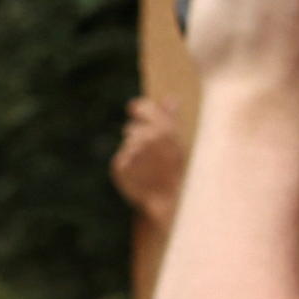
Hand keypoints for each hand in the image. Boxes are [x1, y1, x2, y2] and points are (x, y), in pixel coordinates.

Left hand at [109, 96, 186, 230]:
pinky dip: (128, 165)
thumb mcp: (179, 142)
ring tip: (149, 166)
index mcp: (163, 129)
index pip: (142, 107)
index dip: (139, 108)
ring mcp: (131, 152)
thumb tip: (170, 98)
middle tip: (150, 151)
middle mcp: (145, 138)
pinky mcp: (119, 166)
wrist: (169, 199)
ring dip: (135, 152)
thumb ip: (170, 118)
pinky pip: (121, 159)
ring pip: (128, 145)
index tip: (136, 109)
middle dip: (139, 137)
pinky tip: (140, 173)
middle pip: (132, 129)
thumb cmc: (178, 169)